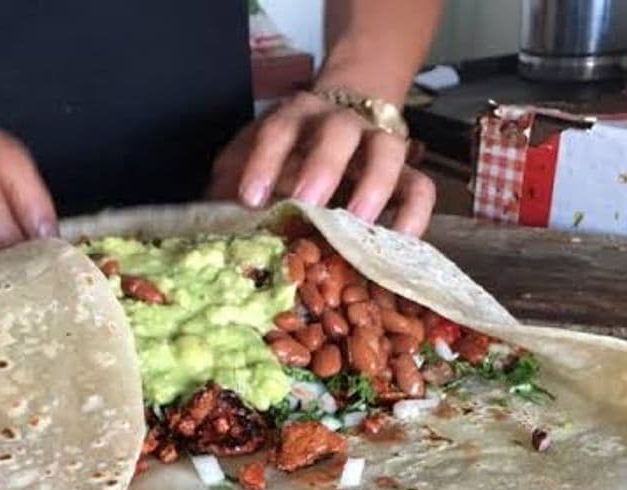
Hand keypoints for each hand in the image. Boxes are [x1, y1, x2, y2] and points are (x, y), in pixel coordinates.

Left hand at [208, 91, 434, 235]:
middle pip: (338, 132)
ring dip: (375, 186)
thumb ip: (230, 181)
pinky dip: (415, 214)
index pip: (279, 129)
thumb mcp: (253, 154)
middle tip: (309, 203)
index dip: (264, 160)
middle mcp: (341, 122)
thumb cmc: (289, 150)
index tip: (249, 198)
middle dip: (323, 166)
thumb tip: (206, 221)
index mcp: (297, 116)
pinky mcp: (406, 172)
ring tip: (360, 224)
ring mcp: (378, 143)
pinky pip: (420, 187)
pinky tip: (399, 242)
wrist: (347, 110)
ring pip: (387, 151)